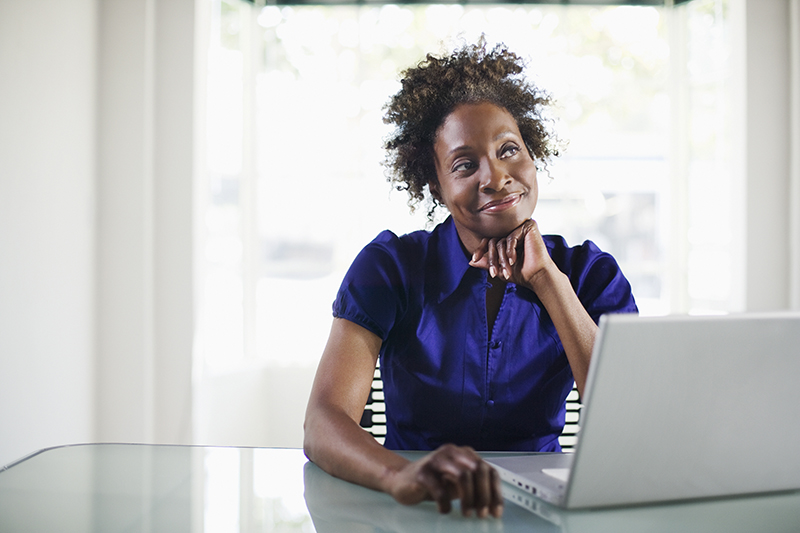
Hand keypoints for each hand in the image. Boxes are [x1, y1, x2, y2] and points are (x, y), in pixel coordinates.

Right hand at [385, 444, 502, 517]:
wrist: (401, 479)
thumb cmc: (432, 481)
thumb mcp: (457, 484)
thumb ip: (474, 487)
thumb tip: (492, 504)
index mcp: (464, 454)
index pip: (488, 470)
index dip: (495, 492)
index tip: (496, 511)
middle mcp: (452, 452)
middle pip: (478, 470)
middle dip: (484, 495)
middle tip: (482, 514)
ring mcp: (437, 460)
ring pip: (463, 476)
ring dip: (469, 498)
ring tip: (467, 513)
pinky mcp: (422, 472)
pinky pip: (440, 489)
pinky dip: (445, 504)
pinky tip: (444, 509)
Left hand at [469, 219, 553, 290]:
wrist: (537, 276)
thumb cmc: (521, 273)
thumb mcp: (500, 268)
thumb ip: (486, 263)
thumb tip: (470, 261)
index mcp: (507, 238)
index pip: (489, 240)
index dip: (480, 249)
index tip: (474, 259)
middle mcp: (514, 230)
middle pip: (494, 241)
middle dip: (492, 259)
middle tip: (493, 273)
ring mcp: (521, 227)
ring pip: (501, 241)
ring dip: (502, 259)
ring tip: (507, 271)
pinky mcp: (528, 226)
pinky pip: (511, 238)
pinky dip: (510, 251)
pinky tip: (514, 260)